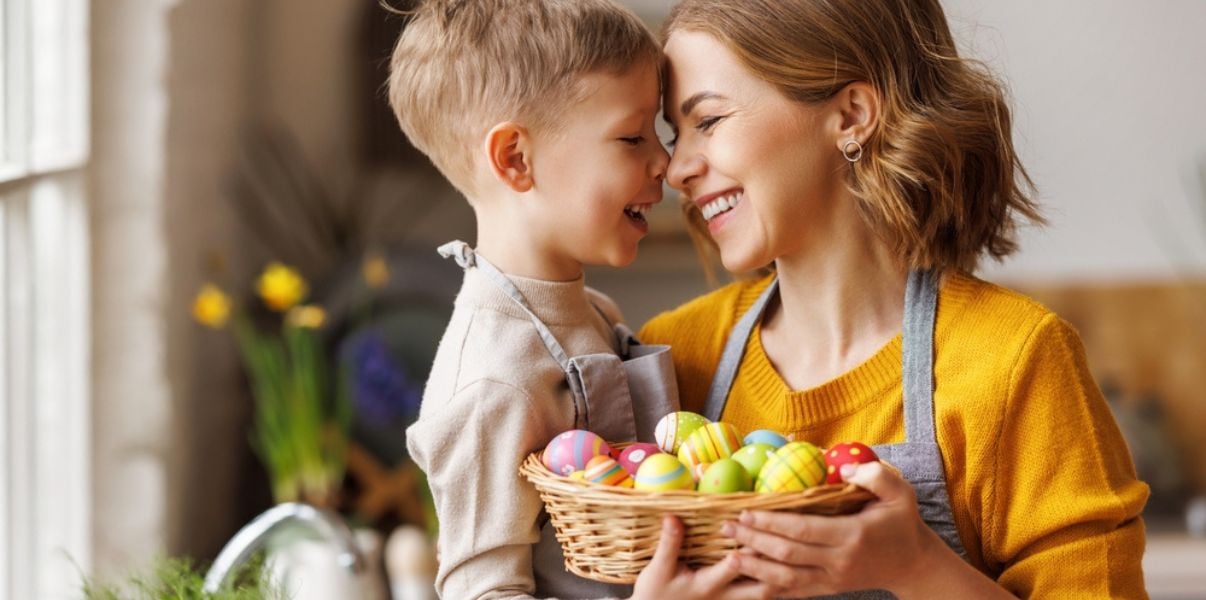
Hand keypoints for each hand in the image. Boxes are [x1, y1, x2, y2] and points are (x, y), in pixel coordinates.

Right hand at [630, 515, 776, 599]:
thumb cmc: (655, 591)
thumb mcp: (658, 569)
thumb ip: (670, 544)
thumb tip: (673, 517)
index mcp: (707, 585)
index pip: (734, 568)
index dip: (747, 549)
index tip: (755, 526)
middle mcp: (724, 597)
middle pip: (761, 586)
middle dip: (774, 564)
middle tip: (785, 540)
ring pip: (764, 593)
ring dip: (777, 574)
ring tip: (787, 551)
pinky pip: (758, 595)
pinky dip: (771, 582)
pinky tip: (778, 565)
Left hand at [720, 462, 952, 596]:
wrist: (914, 564)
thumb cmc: (902, 523)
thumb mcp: (900, 493)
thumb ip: (873, 475)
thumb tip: (844, 468)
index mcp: (852, 535)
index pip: (803, 530)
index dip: (772, 523)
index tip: (746, 512)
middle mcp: (839, 561)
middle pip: (787, 554)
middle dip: (754, 541)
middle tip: (727, 528)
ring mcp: (833, 580)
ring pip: (786, 578)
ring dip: (755, 567)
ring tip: (730, 553)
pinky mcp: (829, 589)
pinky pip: (794, 592)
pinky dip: (769, 587)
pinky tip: (748, 579)